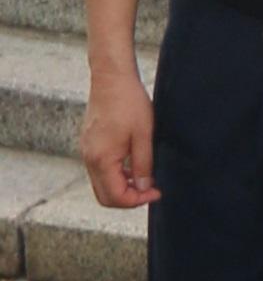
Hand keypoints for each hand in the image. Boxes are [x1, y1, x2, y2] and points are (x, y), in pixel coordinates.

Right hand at [81, 61, 157, 208]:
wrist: (112, 80)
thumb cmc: (130, 103)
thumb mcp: (144, 135)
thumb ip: (143, 164)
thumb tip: (144, 188)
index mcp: (102, 160)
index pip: (115, 196)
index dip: (137, 201)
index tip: (156, 193)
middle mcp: (89, 159)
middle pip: (104, 196)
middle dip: (128, 198)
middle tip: (151, 191)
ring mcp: (86, 152)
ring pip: (101, 184)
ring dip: (122, 187)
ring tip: (146, 178)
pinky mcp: (89, 145)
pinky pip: (100, 170)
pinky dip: (116, 175)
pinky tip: (134, 166)